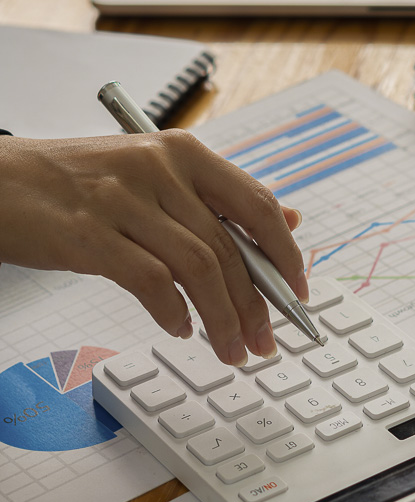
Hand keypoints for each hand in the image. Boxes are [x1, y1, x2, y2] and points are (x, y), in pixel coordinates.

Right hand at [0, 131, 303, 365]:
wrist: (0, 181)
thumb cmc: (76, 181)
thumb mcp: (153, 174)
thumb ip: (218, 197)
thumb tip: (289, 220)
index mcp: (182, 151)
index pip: (255, 202)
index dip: (284, 252)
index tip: (298, 290)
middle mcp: (159, 169)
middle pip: (229, 245)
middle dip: (257, 303)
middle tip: (266, 340)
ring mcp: (124, 200)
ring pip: (199, 267)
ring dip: (223, 318)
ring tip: (231, 350)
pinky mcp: (89, 235)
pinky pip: (151, 281)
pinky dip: (173, 312)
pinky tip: (180, 329)